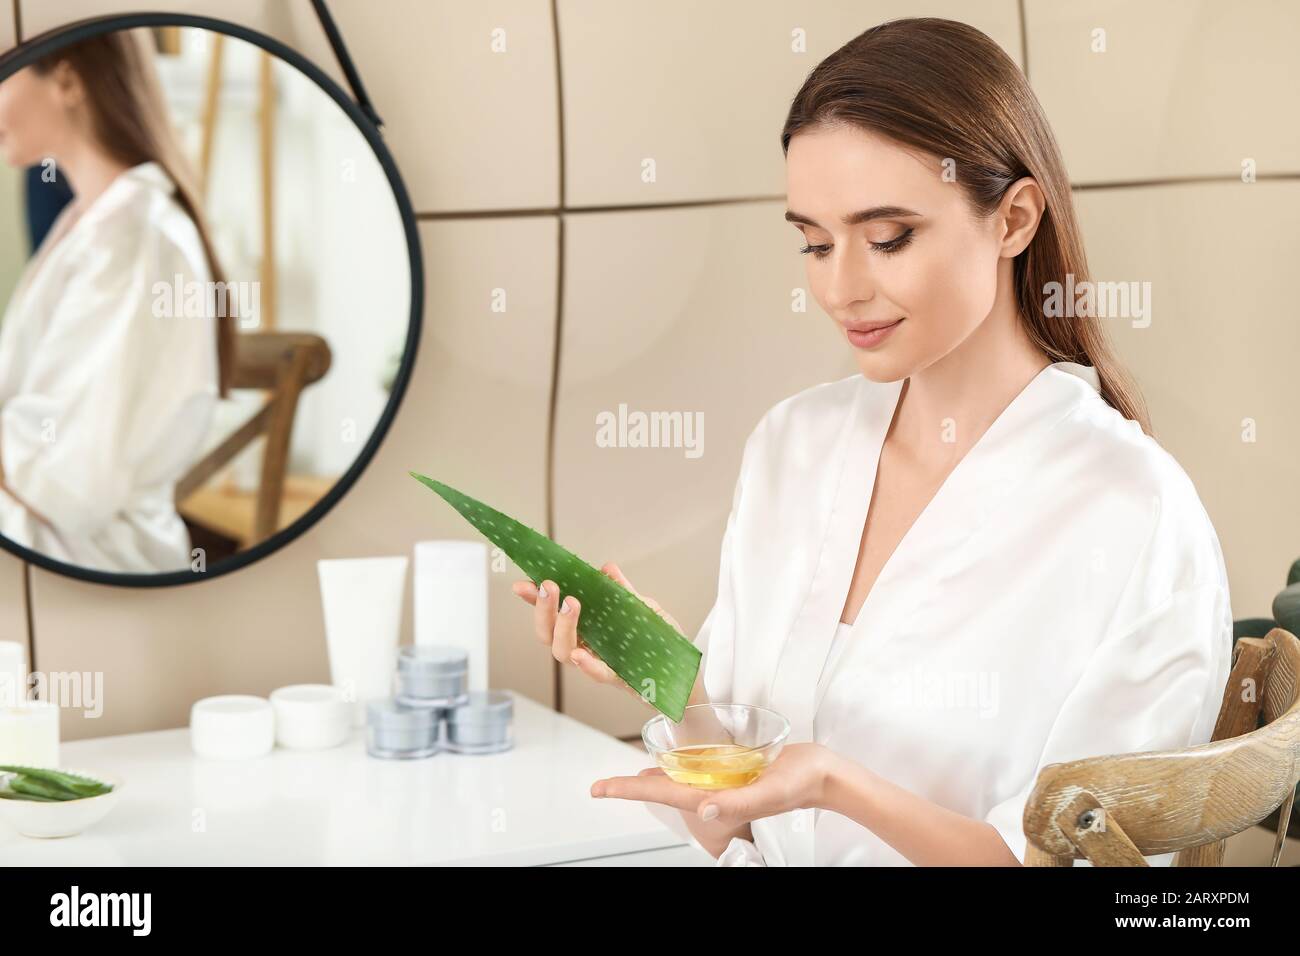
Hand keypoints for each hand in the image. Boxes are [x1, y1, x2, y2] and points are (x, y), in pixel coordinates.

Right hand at [510, 562, 682, 700]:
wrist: (683, 674)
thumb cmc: (657, 642)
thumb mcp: (643, 609)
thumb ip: (624, 592)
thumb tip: (607, 568)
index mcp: (586, 627)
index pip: (552, 614)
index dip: (534, 601)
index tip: (522, 585)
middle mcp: (585, 646)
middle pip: (548, 633)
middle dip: (543, 610)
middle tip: (549, 587)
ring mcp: (597, 663)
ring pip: (564, 652)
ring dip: (563, 627)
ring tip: (571, 604)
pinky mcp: (618, 678)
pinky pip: (597, 674)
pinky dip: (587, 664)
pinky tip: (580, 654)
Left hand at [591, 743, 836, 825]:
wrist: (823, 774)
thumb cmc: (799, 782)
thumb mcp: (770, 792)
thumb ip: (737, 802)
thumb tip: (701, 809)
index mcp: (715, 800)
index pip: (662, 795)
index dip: (628, 791)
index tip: (599, 788)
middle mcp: (713, 794)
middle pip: (662, 791)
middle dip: (632, 789)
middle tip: (601, 787)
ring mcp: (722, 784)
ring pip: (677, 783)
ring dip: (653, 780)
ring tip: (628, 780)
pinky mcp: (732, 772)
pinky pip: (697, 772)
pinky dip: (678, 767)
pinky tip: (671, 764)